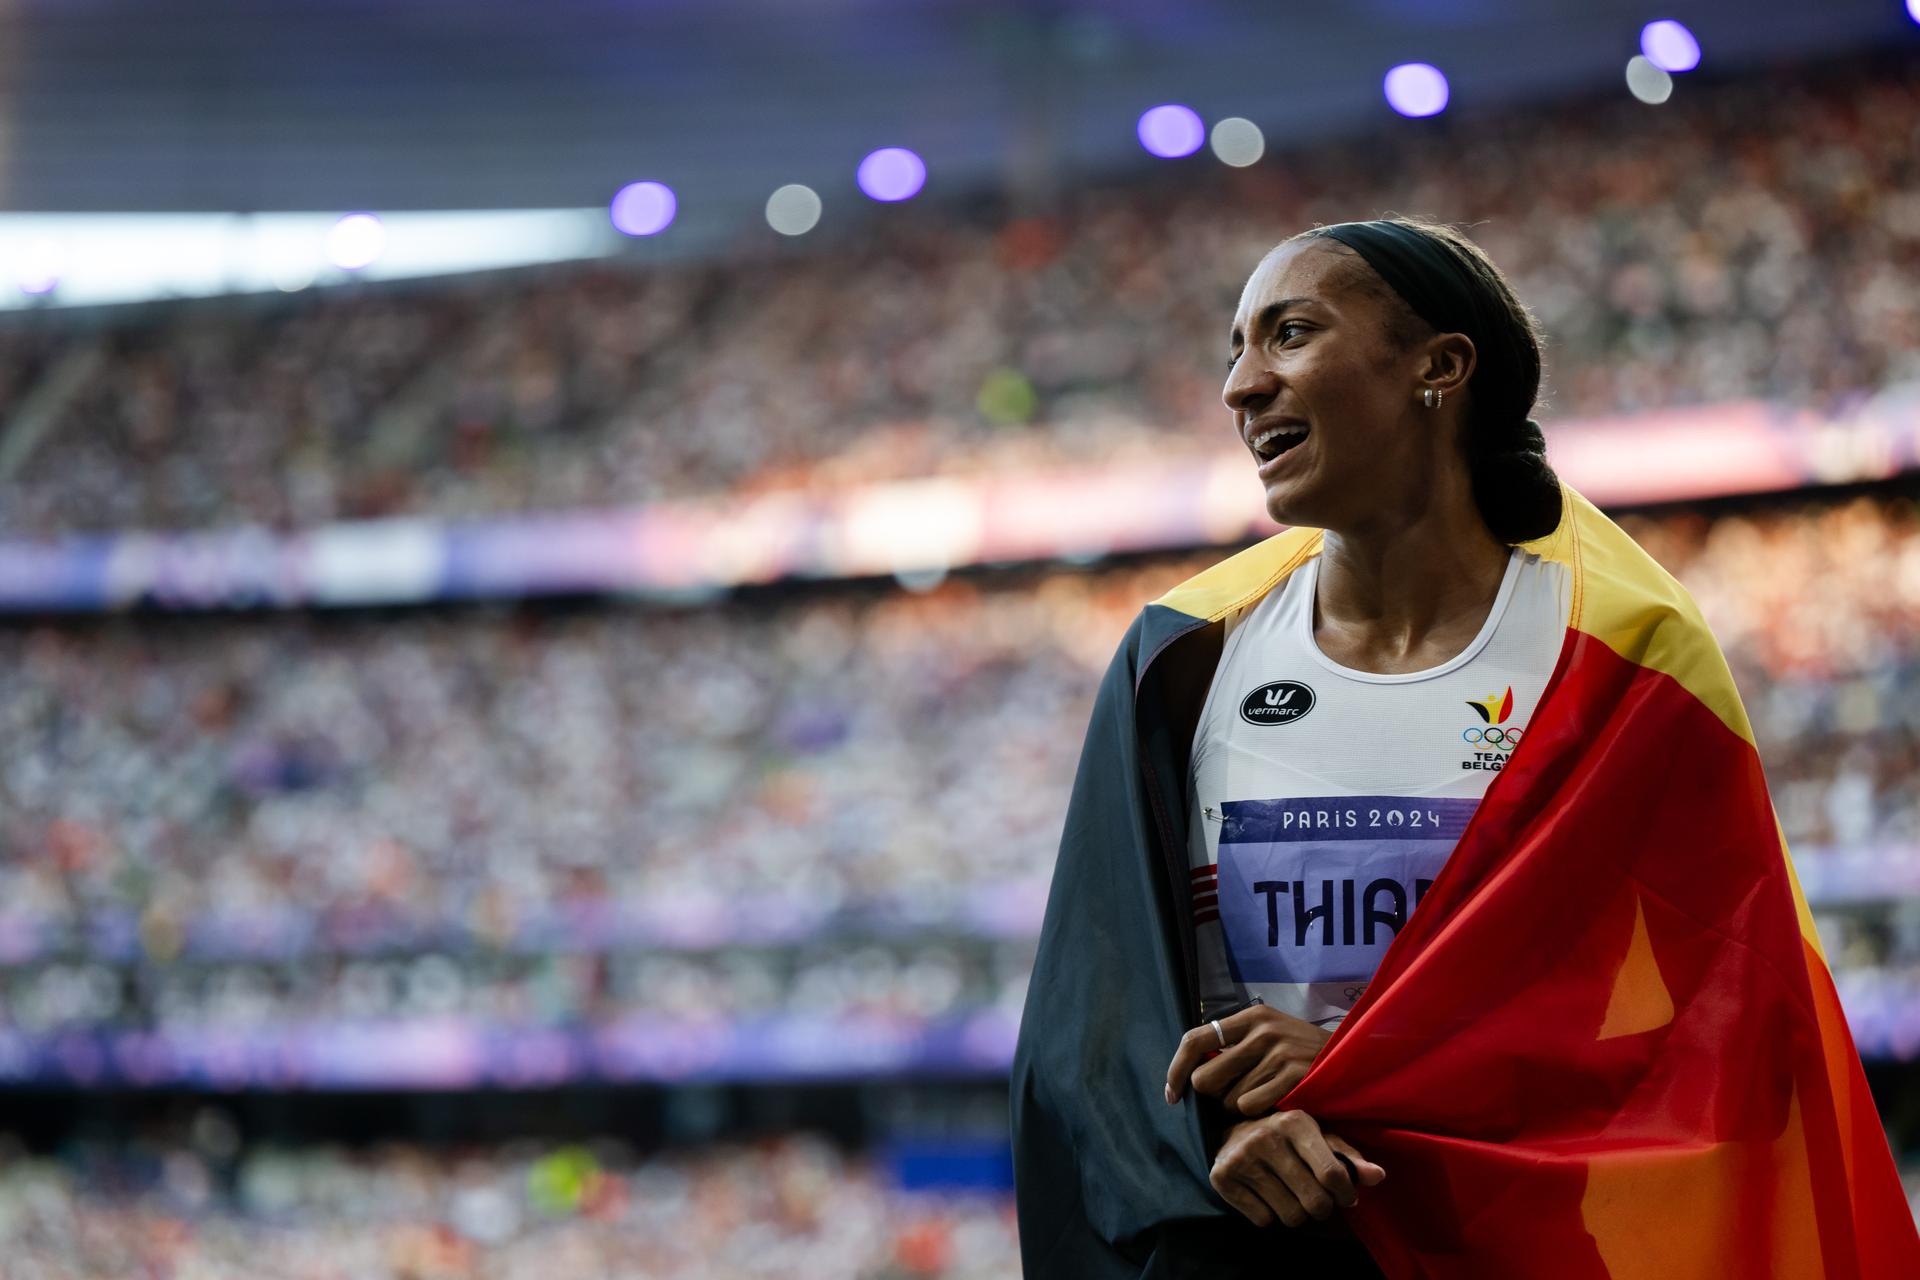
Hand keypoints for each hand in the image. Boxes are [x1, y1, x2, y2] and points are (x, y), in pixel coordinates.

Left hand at [1164, 1004, 1331, 1115]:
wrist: (1349, 1060)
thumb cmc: (1297, 1054)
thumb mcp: (1266, 1036)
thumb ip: (1231, 1048)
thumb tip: (1188, 1073)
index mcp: (1250, 1017)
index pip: (1194, 1040)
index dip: (1176, 1070)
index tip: (1171, 1094)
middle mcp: (1262, 1030)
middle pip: (1205, 1078)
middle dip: (1213, 1095)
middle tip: (1232, 1095)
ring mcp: (1279, 1052)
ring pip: (1229, 1099)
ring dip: (1240, 1107)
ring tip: (1264, 1095)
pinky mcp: (1294, 1076)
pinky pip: (1251, 1107)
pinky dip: (1258, 1113)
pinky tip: (1275, 1103)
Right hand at [1210, 1109, 1385, 1228]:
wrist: (1232, 1135)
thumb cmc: (1288, 1139)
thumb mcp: (1320, 1139)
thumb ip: (1349, 1158)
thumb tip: (1378, 1176)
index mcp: (1295, 1122)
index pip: (1333, 1175)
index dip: (1346, 1195)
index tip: (1346, 1197)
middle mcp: (1267, 1137)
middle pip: (1315, 1202)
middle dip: (1322, 1208)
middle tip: (1317, 1200)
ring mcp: (1242, 1158)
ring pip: (1291, 1216)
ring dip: (1296, 1213)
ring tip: (1291, 1195)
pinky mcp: (1222, 1178)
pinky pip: (1264, 1220)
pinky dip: (1270, 1215)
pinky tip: (1266, 1196)